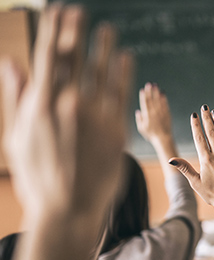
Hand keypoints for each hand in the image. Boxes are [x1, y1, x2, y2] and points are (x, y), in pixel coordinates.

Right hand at [1, 6, 132, 217]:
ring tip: (107, 29)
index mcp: (40, 104)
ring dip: (104, 47)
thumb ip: (16, 97)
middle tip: (79, 12)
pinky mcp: (117, 130)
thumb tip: (11, 61)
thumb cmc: (38, 177)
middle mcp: (68, 104)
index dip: (52, 31)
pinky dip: (124, 73)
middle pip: (73, 58)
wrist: (68, 210)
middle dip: (76, 32)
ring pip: (101, 72)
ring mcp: (94, 116)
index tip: (57, 11)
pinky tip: (126, 58)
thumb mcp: (17, 137)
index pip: (46, 56)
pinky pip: (122, 94)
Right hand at [135, 82, 172, 142]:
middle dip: (150, 91)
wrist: (163, 139)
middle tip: (149, 84)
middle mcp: (154, 113)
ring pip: (158, 101)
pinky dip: (164, 99)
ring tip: (156, 85)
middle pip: (151, 100)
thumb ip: (139, 120)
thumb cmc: (151, 135)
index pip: (144, 104)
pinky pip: (165, 105)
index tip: (142, 89)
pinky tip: (163, 93)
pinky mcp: (167, 114)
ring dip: (157, 92)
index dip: (143, 96)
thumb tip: (138, 111)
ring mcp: (161, 113)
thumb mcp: (141, 129)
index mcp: (146, 116)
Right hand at [169, 106, 213, 210]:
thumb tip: (171, 159)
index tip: (194, 115)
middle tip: (204, 107)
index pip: (199, 138)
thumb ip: (185, 168)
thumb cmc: (212, 194)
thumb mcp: (195, 182)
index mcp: (206, 160)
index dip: (196, 125)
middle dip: (206, 118)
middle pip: (211, 133)